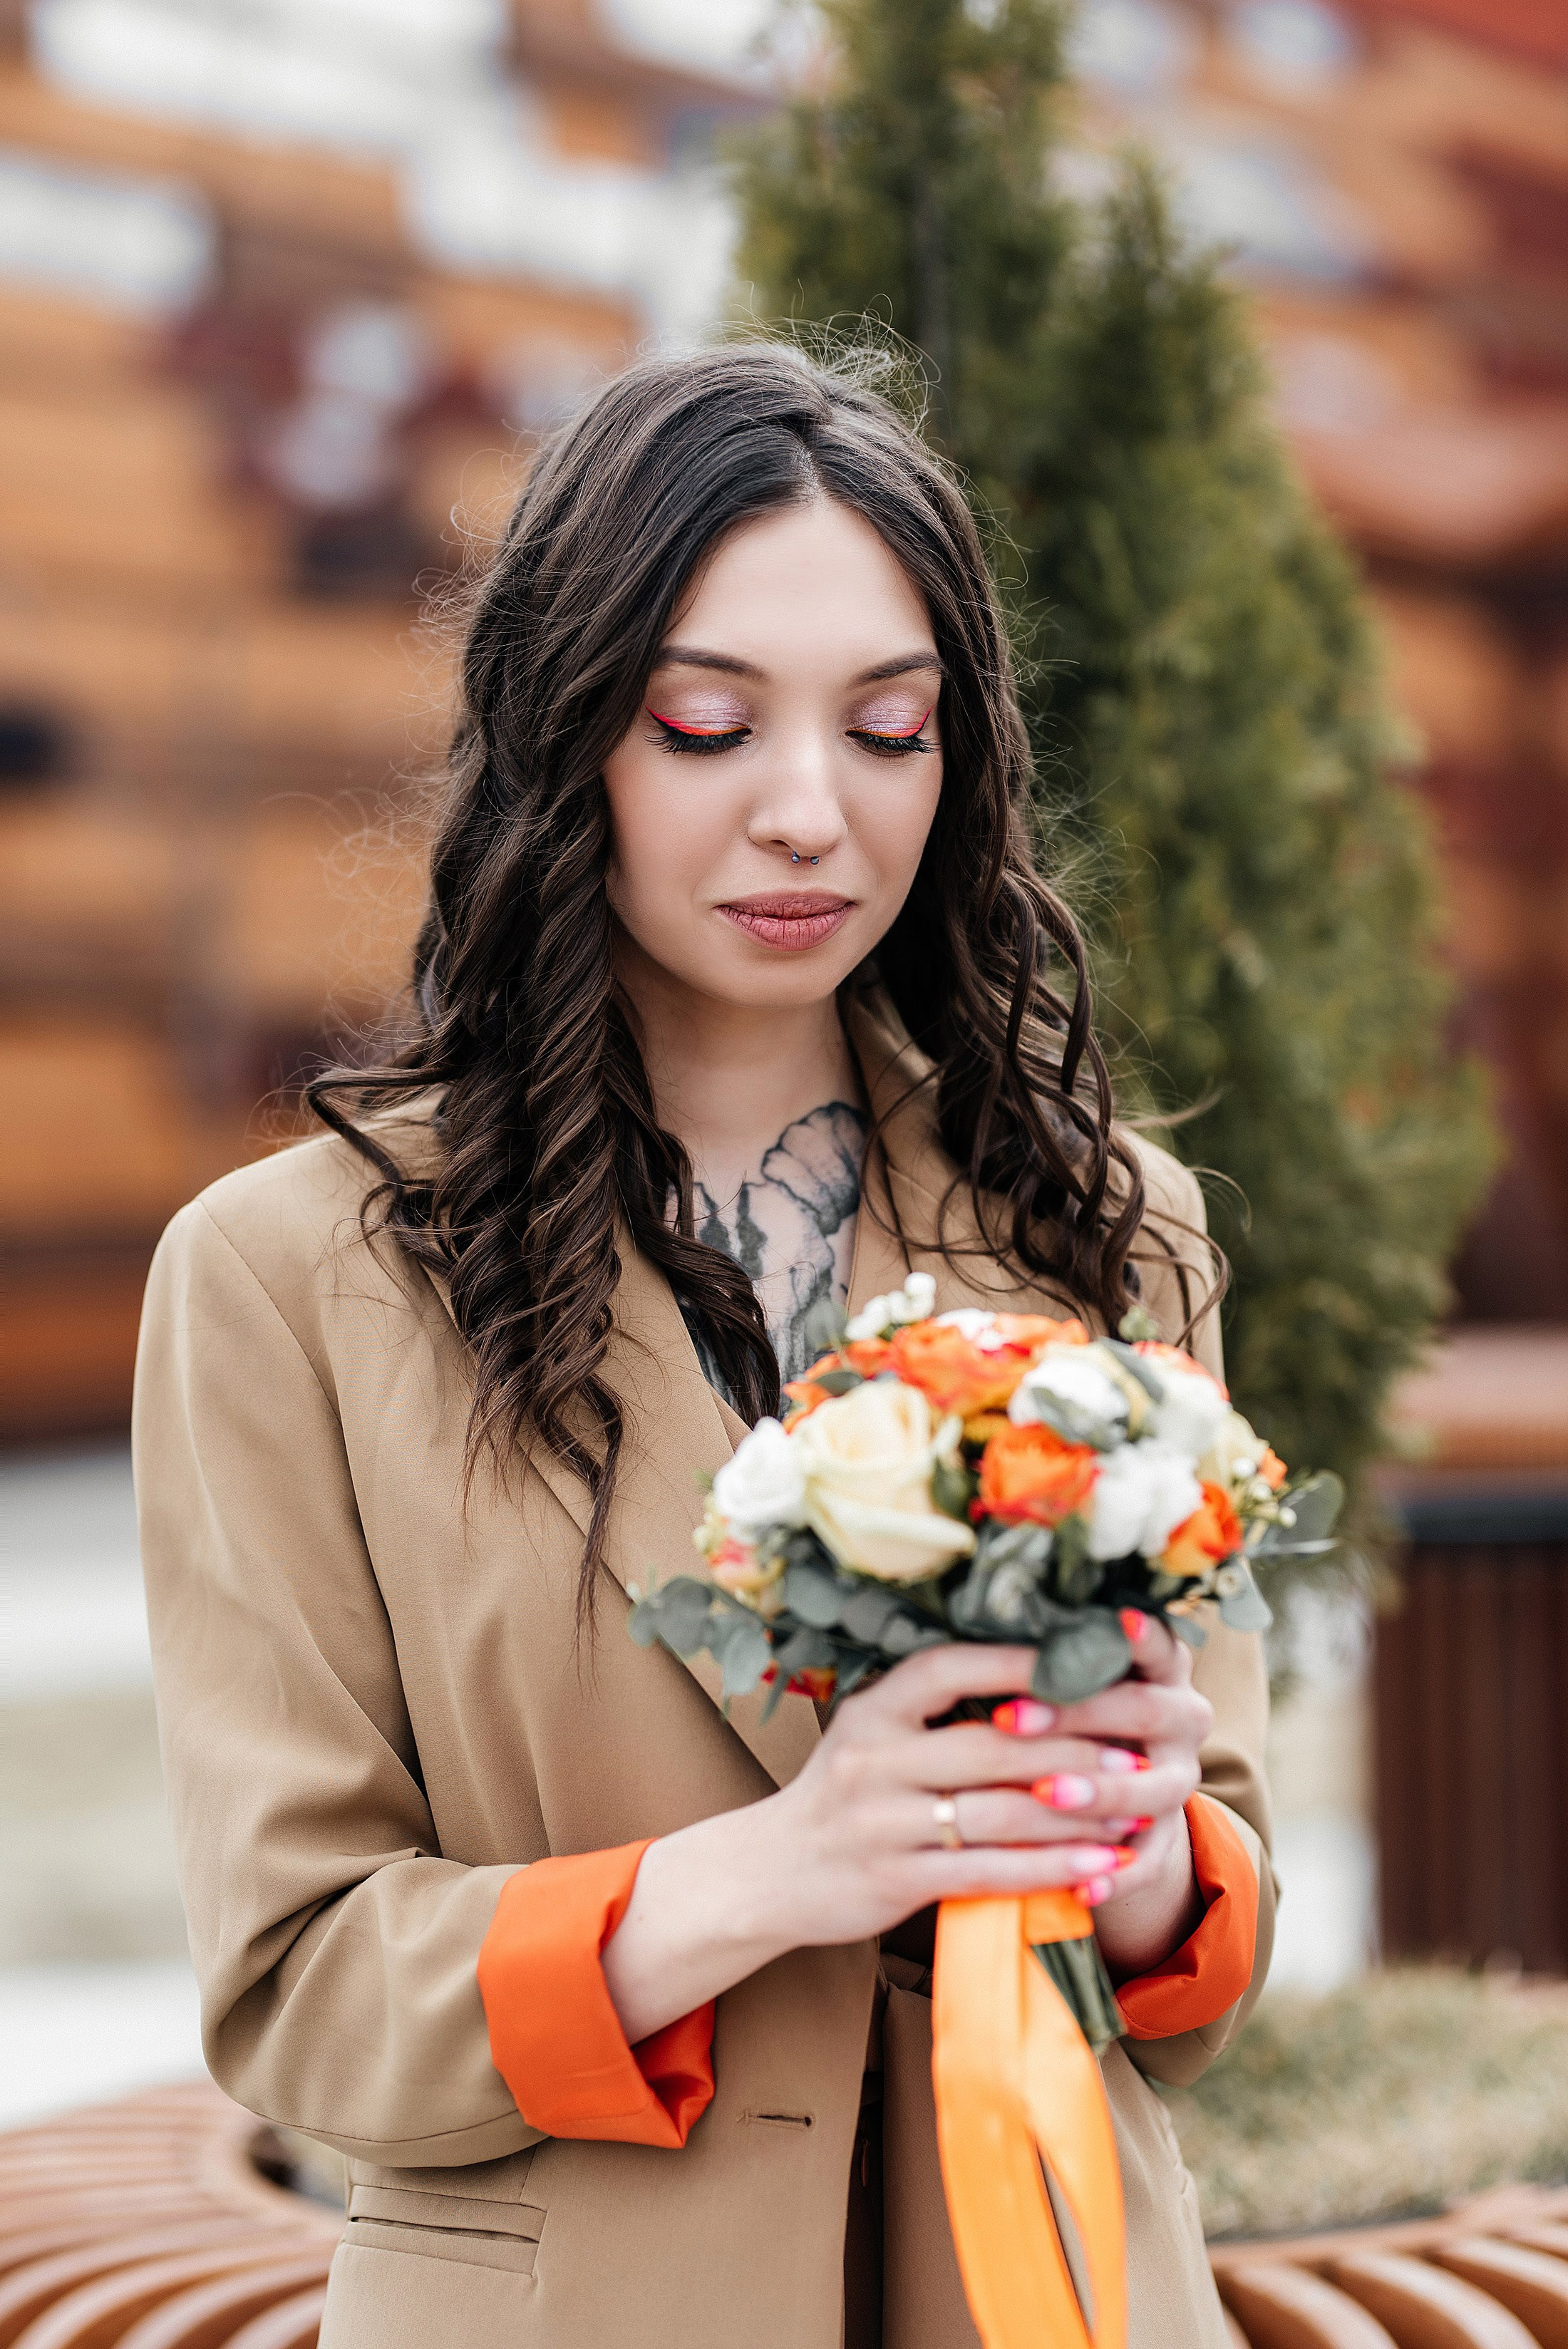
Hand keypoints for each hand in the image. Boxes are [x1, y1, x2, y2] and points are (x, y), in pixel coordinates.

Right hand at [603, 1641, 1164, 2044]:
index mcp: (874, 1708)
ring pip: (1002, 1812)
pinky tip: (1100, 1865)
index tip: (1091, 1658)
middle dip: (1079, 1745)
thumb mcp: (872, 1731)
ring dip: (1080, 1812)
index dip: (1022, 1662)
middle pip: (995, 1745)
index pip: (952, 1668)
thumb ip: (937, 1708)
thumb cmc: (844, 1794)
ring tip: (1139, 1808)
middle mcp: (874, 1757)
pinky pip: (991, 1871)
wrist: (768, 1872)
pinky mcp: (896, 1879)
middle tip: (1145, 1744)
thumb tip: (1041, 1679)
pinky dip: (1052, 1868)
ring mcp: (883, 1821)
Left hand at [1026, 1610, 1210, 1981]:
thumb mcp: (1067, 1674)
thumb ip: (1047, 1651)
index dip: (1135, 1635)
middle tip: (1007, 1718)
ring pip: (1152, 1789)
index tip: (1112, 1620)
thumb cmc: (1066, 1709)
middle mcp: (1181, 1717)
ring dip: (1096, 1792)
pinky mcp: (1169, 1836)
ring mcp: (1178, 1779)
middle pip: (1143, 1710)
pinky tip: (1079, 1886)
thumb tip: (979, 1611)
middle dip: (1075, 1714)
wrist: (1110, 1792)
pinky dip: (1115, 1876)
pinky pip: (1150, 1861)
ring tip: (1042, 1795)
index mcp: (1160, 1666)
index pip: (1156, 1642)